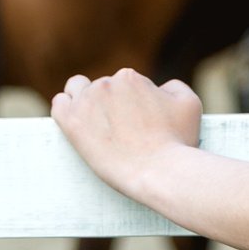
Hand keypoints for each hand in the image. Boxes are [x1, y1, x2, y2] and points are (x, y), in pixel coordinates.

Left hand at [52, 68, 202, 199]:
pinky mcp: (71, 123)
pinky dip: (66, 109)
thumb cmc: (177, 140)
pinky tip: (77, 122)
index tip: (138, 121)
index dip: (134, 101)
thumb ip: (172, 86)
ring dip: (86, 102)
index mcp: (130, 77)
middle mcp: (105, 84)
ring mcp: (86, 103)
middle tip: (122, 128)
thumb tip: (158, 88)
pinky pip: (59, 104)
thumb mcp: (189, 103)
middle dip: (111, 103)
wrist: (159, 171)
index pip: (125, 83)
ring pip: (78, 91)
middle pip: (102, 87)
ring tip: (98, 124)